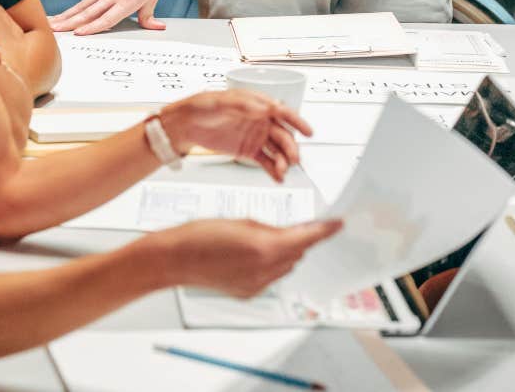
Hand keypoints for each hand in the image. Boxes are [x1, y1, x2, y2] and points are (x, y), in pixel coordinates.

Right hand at [48, 0, 166, 34]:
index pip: (107, 18)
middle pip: (88, 12)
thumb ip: (149, 15)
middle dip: (70, 23)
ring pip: (83, 5)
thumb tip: (157, 27)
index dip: (92, 27)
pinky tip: (66, 14)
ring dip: (67, 15)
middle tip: (53, 30)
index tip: (78, 34)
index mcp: (127, 0)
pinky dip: (76, 7)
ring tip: (52, 23)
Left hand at [160, 90, 312, 181]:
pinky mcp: (248, 151)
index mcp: (256, 103)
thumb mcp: (219, 101)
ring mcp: (255, 136)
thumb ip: (242, 105)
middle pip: (282, 134)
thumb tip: (263, 108)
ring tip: (282, 171)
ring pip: (276, 150)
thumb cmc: (200, 106)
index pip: (282, 111)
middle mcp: (260, 120)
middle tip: (292, 160)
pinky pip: (265, 161)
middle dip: (290, 147)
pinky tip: (278, 178)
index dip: (296, 121)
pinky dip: (273, 170)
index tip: (307, 131)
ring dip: (283, 161)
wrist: (184, 125)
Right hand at [161, 217, 342, 297]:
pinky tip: (254, 253)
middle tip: (298, 224)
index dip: (325, 231)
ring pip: (286, 267)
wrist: (177, 258)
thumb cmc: (202, 234)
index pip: (306, 238)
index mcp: (265, 248)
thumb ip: (271, 227)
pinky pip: (270, 277)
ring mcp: (256, 285)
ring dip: (286, 252)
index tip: (338, 224)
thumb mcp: (243, 221)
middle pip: (298, 254)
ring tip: (267, 236)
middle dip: (301, 239)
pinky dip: (271, 264)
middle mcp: (264, 271)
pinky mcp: (248, 293)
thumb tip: (290, 230)